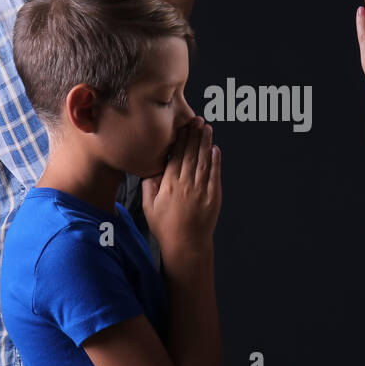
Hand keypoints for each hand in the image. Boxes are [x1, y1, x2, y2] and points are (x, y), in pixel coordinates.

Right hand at [142, 117, 219, 258]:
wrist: (186, 245)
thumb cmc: (165, 227)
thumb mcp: (149, 207)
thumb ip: (149, 186)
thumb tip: (151, 168)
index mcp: (169, 185)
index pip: (175, 156)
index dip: (180, 140)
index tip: (183, 127)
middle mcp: (186, 185)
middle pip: (190, 155)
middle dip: (194, 136)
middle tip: (197, 120)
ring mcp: (201, 191)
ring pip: (203, 161)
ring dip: (205, 143)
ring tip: (207, 128)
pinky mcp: (214, 197)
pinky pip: (215, 175)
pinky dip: (216, 161)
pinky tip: (216, 149)